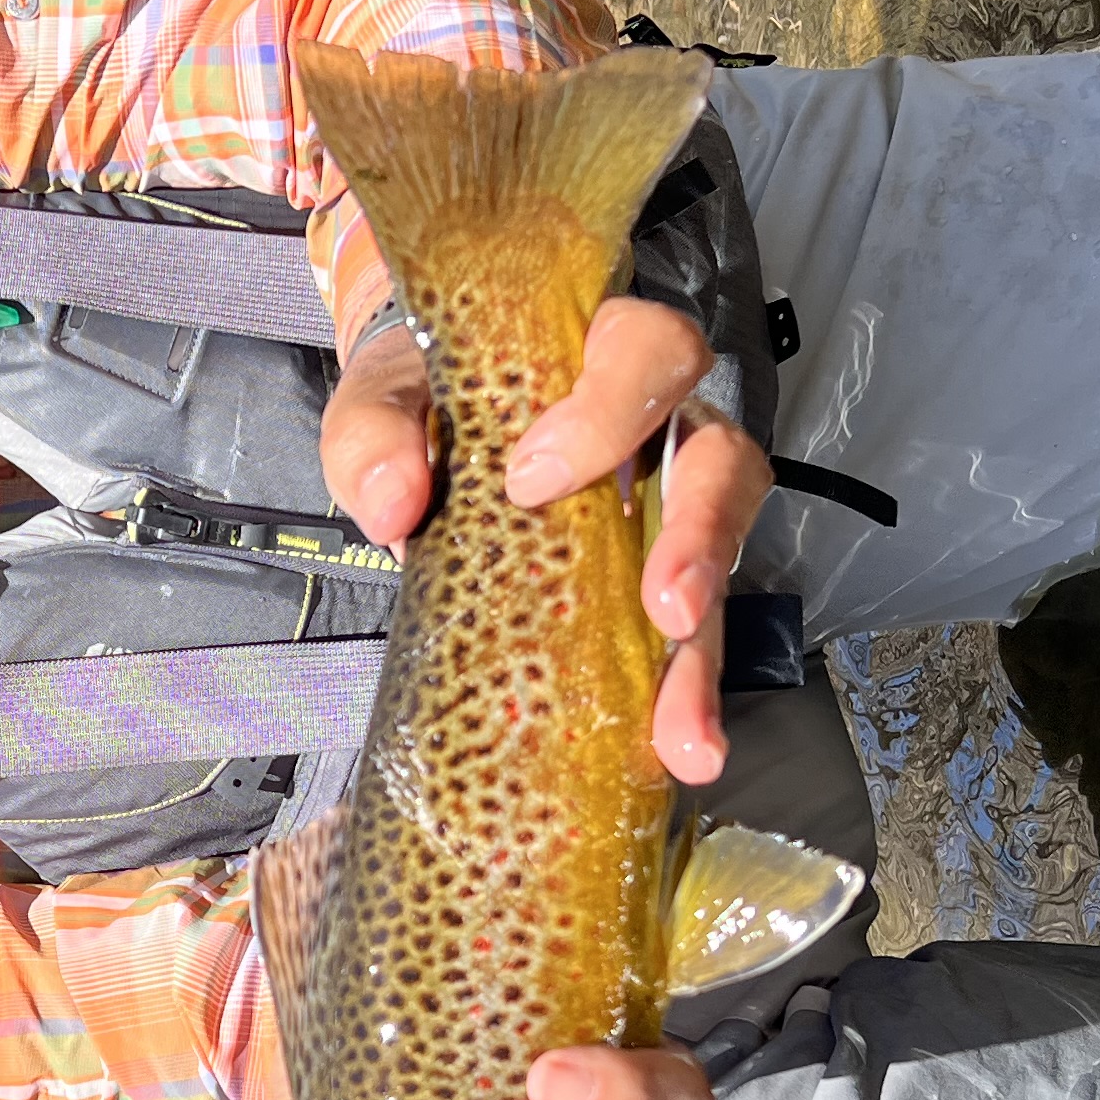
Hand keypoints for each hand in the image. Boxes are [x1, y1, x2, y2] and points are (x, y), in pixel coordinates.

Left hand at [317, 297, 775, 781]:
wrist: (423, 439)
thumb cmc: (425, 404)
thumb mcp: (381, 401)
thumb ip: (373, 436)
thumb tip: (392, 503)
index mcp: (599, 355)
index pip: (647, 353)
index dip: (610, 411)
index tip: (533, 477)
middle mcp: (659, 427)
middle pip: (721, 460)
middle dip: (700, 540)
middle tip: (665, 608)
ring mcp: (668, 508)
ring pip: (725, 559)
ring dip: (703, 649)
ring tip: (682, 726)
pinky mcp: (659, 582)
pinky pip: (690, 633)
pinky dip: (682, 692)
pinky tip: (673, 747)